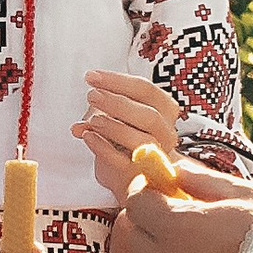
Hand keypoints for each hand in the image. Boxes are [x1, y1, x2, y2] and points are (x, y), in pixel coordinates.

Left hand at [74, 67, 182, 199]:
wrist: (130, 172)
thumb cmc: (126, 135)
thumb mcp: (116, 115)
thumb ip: (102, 108)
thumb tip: (86, 105)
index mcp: (165, 109)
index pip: (146, 90)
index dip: (117, 81)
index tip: (91, 77)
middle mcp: (166, 132)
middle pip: (149, 116)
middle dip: (117, 103)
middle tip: (91, 95)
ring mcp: (156, 156)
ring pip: (142, 140)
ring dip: (114, 127)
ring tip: (91, 120)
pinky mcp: (140, 176)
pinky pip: (123, 162)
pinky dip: (103, 148)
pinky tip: (87, 136)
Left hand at [112, 168, 252, 252]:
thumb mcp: (242, 195)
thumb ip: (201, 181)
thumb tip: (177, 169)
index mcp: (175, 227)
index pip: (137, 203)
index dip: (145, 191)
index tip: (157, 187)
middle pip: (133, 237)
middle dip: (146, 222)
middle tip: (168, 215)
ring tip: (177, 250)